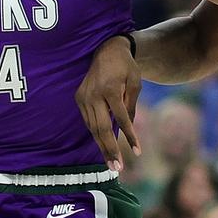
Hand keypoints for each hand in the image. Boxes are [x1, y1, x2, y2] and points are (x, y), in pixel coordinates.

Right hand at [75, 35, 142, 171]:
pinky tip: (103, 147)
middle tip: (118, 168)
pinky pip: (88, 121)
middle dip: (110, 150)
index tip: (138, 152)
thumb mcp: (136, 83)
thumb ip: (131, 106)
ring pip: (93, 128)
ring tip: (111, 164)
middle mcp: (94, 94)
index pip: (122, 118)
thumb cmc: (126, 66)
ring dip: (102, 147)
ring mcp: (84, 96)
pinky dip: (96, 134)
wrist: (107, 49)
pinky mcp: (79, 98)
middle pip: (102, 128)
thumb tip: (128, 129)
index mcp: (111, 89)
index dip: (130, 136)